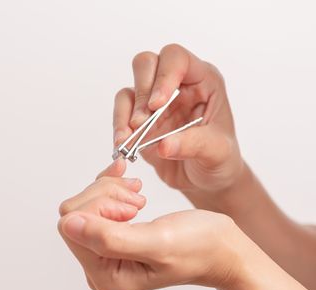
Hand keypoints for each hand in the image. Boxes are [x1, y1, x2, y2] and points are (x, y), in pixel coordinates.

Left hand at [58, 160, 247, 289]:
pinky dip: (112, 186)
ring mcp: (103, 252)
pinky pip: (94, 202)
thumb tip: (69, 224)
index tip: (133, 209)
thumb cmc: (198, 249)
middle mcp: (98, 267)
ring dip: (111, 191)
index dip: (99, 206)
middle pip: (74, 213)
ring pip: (83, 203)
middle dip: (105, 196)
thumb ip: (109, 237)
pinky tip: (131, 185)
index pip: (72, 226)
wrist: (220, 248)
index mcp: (105, 277)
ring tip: (140, 198)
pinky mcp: (110, 236)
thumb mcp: (157, 242)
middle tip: (137, 201)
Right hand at [113, 44, 243, 193]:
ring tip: (128, 139)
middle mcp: (176, 86)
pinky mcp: (139, 121)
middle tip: (141, 122)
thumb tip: (163, 145)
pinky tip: (123, 145)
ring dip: (125, 113)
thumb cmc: (219, 159)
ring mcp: (154, 102)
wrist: (205, 181)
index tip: (157, 105)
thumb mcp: (218, 152)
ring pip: (129, 89)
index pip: (177, 59)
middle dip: (141, 91)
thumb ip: (194, 145)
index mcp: (202, 81)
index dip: (164, 76)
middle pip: (146, 64)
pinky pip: (120, 114)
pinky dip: (118, 128)